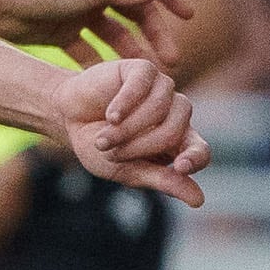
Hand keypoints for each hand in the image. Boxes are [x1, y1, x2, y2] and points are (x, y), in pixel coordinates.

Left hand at [0, 0, 189, 67]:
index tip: (189, 17)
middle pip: (135, 11)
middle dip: (154, 35)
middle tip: (171, 62)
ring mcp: (78, 10)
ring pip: (114, 34)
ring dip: (131, 53)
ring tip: (146, 76)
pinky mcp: (61, 31)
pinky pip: (88, 50)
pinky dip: (99, 64)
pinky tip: (110, 84)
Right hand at [46, 58, 210, 204]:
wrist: (69, 118)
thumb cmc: (101, 147)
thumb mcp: (128, 171)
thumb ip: (163, 181)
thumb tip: (199, 201)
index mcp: (178, 141)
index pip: (200, 151)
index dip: (194, 158)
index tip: (180, 167)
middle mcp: (176, 112)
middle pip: (174, 131)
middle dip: (139, 147)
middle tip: (112, 153)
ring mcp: (162, 88)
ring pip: (160, 108)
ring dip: (127, 130)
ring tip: (103, 139)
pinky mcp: (143, 69)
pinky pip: (143, 85)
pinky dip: (125, 104)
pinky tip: (110, 115)